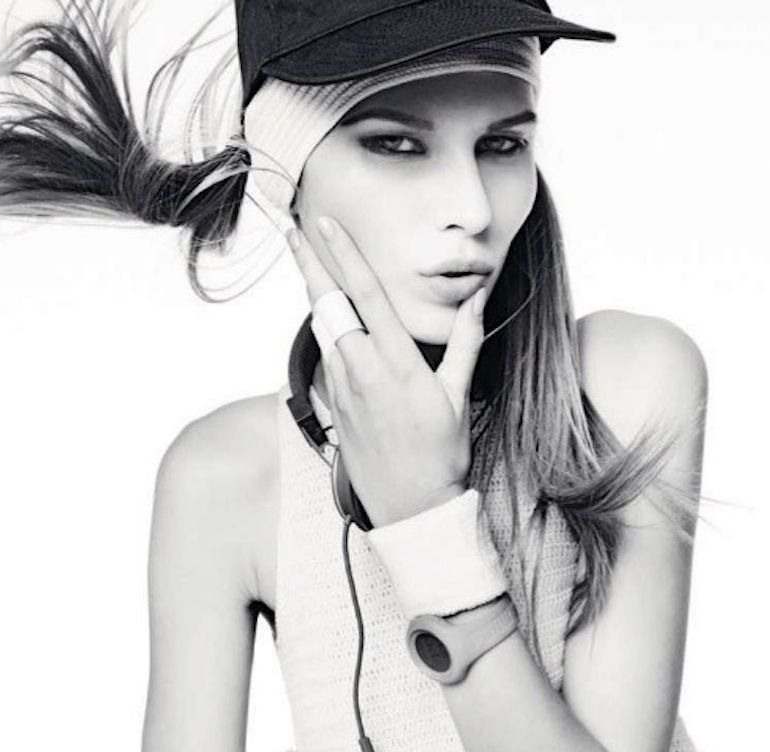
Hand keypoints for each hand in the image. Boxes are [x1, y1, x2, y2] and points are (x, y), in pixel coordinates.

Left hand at [286, 215, 485, 527]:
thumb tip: (477, 300)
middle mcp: (363, 370)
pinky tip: (328, 319)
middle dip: (309, 263)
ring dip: (316, 294)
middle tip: (292, 231)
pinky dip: (326, 330)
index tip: (325, 224)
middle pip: (328, 303)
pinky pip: (326, 357)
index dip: (344, 254)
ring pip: (323, 329)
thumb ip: (464, 342)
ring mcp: (344, 389)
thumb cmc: (440, 456)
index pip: (365, 294)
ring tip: (309, 264)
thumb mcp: (458, 397)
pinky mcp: (335, 406)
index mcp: (397, 363)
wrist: (412, 508)